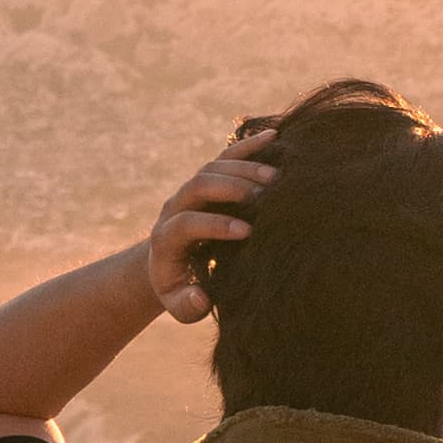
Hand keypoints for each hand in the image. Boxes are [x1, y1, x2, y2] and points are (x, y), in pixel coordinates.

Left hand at [145, 124, 276, 322]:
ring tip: (277, 177)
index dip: (214, 224)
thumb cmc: (180, 288)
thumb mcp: (179, 304)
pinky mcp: (208, 178)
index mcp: (165, 237)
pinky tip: (275, 137)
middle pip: (199, 184)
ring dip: (245, 167)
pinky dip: (250, 146)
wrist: (170, 263)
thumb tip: (200, 296)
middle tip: (266, 195)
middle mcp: (175, 206)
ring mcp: (191, 189)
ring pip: (213, 166)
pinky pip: (227, 156)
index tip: (247, 232)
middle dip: (232, 187)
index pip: (186, 222)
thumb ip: (187, 306)